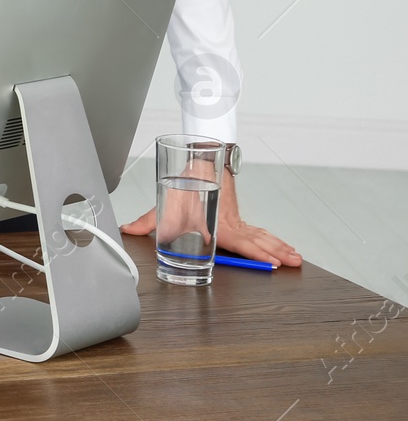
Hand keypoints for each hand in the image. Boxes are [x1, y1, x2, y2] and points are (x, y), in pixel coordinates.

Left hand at [121, 167, 302, 267]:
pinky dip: (272, 240)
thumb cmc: (184, 184)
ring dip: (279, 247)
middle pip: (257, 241)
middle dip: (276, 253)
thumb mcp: (163, 204)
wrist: (199, 161)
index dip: (256, 253)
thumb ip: (146, 221)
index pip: (239, 242)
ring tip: (297, 258)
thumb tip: (127, 229)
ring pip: (262, 236)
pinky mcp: (237, 218)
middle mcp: (229, 223)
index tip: (272, 262)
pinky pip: (258, 231)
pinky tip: (284, 247)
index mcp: (216, 223)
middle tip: (293, 263)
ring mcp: (236, 220)